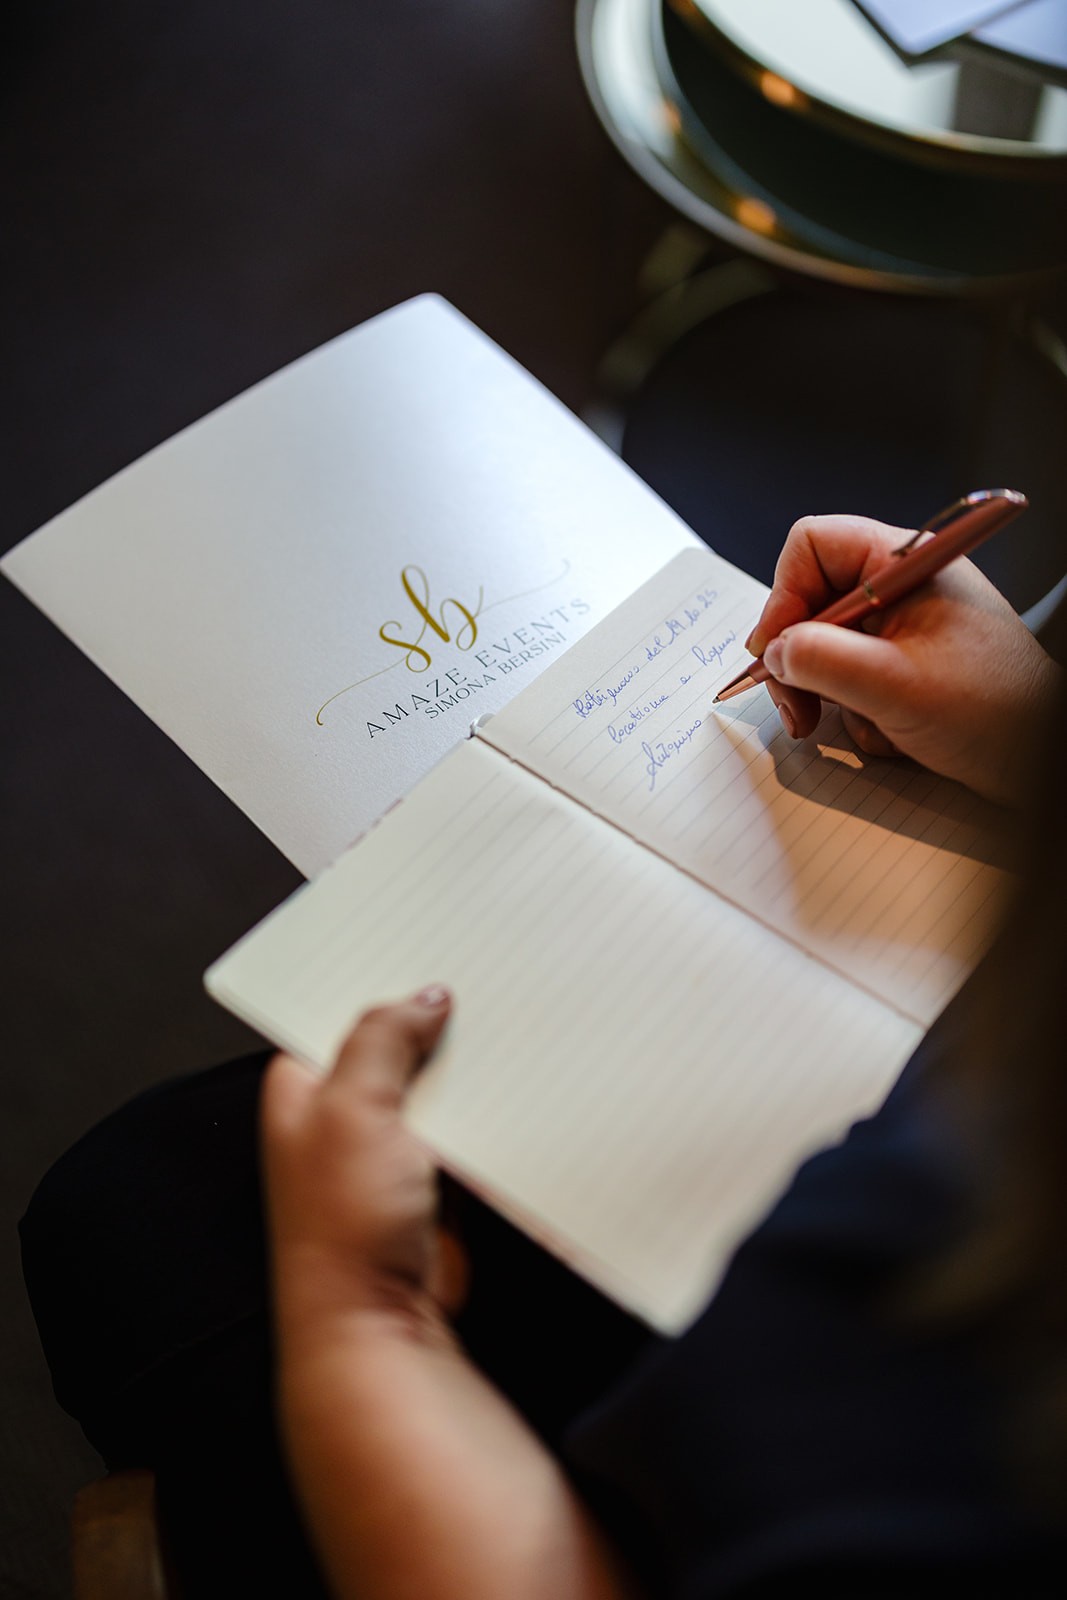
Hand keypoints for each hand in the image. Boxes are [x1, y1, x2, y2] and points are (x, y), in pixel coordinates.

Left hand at [262, 990, 637, 1599]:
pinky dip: (494, 1108)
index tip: (424, 934)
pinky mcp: (437, 1181)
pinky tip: (528, 1078)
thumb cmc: (343, 1228)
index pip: (337, 1009)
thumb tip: (425, 994)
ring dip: (471, 1062)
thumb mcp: (352, 1111)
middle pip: (396, 1043)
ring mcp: (394, 1148)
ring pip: (438, 1084)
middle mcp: (346, 1112)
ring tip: (517, 1011)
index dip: (377, 973)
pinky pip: (471, 1128)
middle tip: (486, 967)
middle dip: (436, 1014)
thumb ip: (382, 1040)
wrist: (380, 1327)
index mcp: (305, 1086)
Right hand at [747, 513, 1058, 807]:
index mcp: (907, 564)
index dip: (784, 595)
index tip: (774, 649)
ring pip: (826, 646)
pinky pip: (851, 679)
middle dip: (797, 657)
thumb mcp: (894, 685)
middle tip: (794, 704)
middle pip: (811, 601)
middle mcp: (902, 588)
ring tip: (843, 726)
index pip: (814, 546)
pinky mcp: (904, 665)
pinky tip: (886, 732)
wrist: (1041, 760)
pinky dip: (855, 711)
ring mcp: (904, 628)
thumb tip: (775, 650)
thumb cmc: (995, 712)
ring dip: (824, 692)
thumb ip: (823, 660)